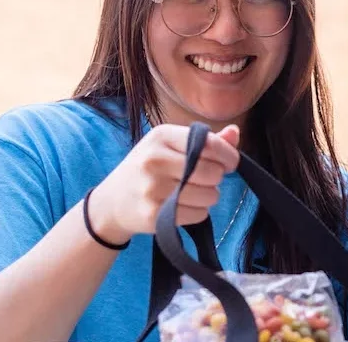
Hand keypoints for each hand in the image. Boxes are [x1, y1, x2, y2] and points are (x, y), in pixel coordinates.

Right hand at [87, 124, 240, 243]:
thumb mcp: (170, 146)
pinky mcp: (153, 214)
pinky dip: (199, 212)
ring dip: (208, 196)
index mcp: (161, 136)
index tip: (229, 164)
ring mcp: (152, 188)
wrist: (112, 202)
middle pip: (212, 172)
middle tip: (202, 180)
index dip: (228, 156)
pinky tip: (183, 206)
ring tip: (191, 193)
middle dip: (215, 178)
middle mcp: (155, 159)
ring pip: (209, 195)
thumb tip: (235, 133)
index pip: (210, 144)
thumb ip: (206, 140)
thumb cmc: (149, 169)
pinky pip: (198, 214)